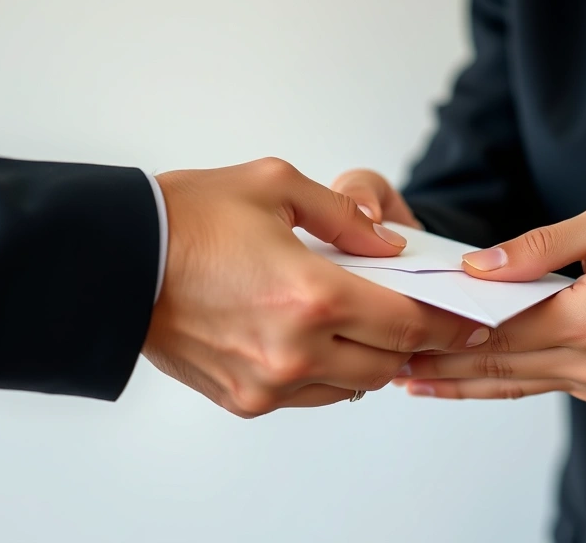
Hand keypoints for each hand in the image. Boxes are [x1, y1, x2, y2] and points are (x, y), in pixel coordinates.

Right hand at [142, 158, 487, 416]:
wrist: (113, 260)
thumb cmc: (189, 217)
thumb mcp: (276, 186)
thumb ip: (346, 216)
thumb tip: (390, 247)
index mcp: (313, 295)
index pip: (408, 325)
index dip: (449, 327)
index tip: (472, 326)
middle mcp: (296, 351)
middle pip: (388, 362)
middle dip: (414, 343)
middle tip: (424, 322)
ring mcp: (268, 383)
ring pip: (351, 386)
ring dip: (370, 359)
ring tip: (368, 326)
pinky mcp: (243, 399)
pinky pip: (310, 396)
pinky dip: (328, 374)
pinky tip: (322, 342)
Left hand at [397, 198, 585, 402]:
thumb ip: (541, 245)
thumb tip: (480, 266)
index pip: (500, 326)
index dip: (447, 326)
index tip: (400, 322)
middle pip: (496, 363)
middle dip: (438, 360)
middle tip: (384, 356)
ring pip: (510, 383)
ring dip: (457, 380)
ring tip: (406, 375)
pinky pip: (534, 384)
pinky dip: (492, 381)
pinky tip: (457, 379)